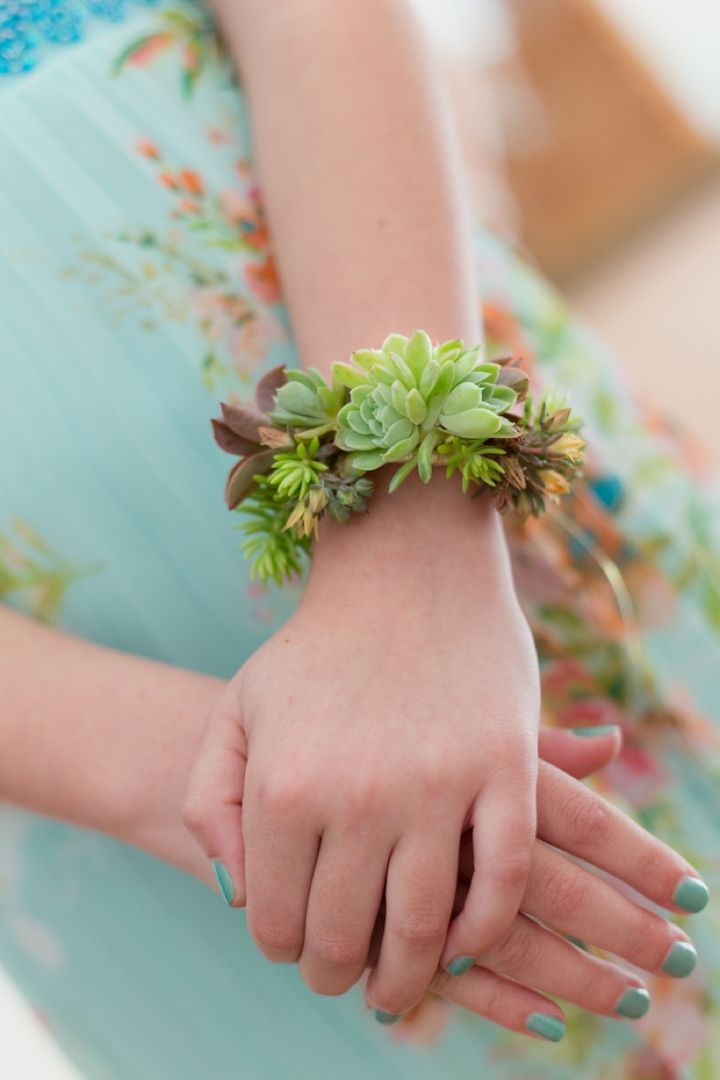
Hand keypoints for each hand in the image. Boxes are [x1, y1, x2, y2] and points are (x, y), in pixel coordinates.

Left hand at [185, 472, 541, 1015]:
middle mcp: (356, 795)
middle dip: (339, 976)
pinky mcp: (505, 769)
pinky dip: (484, 930)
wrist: (405, 571)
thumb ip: (211, 802)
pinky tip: (465, 942)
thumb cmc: (317, 649)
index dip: (284, 947)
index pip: (275, 919)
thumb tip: (236, 893)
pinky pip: (504, 881)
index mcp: (282, 785)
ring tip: (402, 985)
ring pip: (425, 928)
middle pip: (346, 938)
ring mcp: (437, 784)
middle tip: (348, 979)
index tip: (298, 947)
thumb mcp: (237, 710)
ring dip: (412, 979)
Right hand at [366, 727, 705, 1036]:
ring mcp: (408, 872)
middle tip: (683, 957)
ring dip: (579, 976)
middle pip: (557, 889)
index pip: (580, 817)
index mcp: (475, 758)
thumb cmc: (345, 722)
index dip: (638, 856)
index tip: (694, 891)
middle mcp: (443, 815)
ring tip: (636, 999)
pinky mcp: (373, 920)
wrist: (231, 754)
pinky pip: (450, 971)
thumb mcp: (438, 720)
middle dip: (626, 928)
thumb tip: (611, 742)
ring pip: (512, 941)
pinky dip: (502, 999)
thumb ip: (529, 743)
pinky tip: (545, 1018)